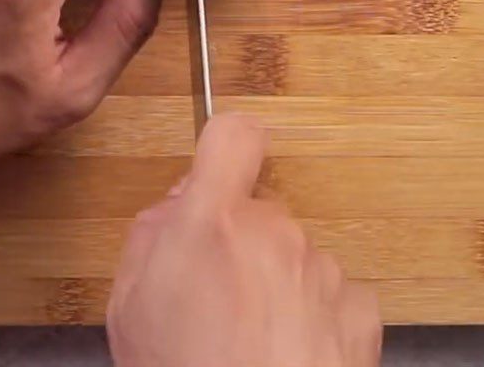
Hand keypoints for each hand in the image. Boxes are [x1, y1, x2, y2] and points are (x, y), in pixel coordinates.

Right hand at [107, 114, 381, 366]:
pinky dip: (314, 310)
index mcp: (211, 222)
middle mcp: (273, 232)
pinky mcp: (356, 309)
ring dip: (275, 277)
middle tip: (216, 292)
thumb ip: (151, 234)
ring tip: (251, 336)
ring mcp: (319, 269)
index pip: (233, 137)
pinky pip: (331, 288)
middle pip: (259, 206)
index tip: (220, 165)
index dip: (226, 143)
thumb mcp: (127, 305)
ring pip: (293, 250)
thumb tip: (178, 206)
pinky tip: (289, 349)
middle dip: (239, 235)